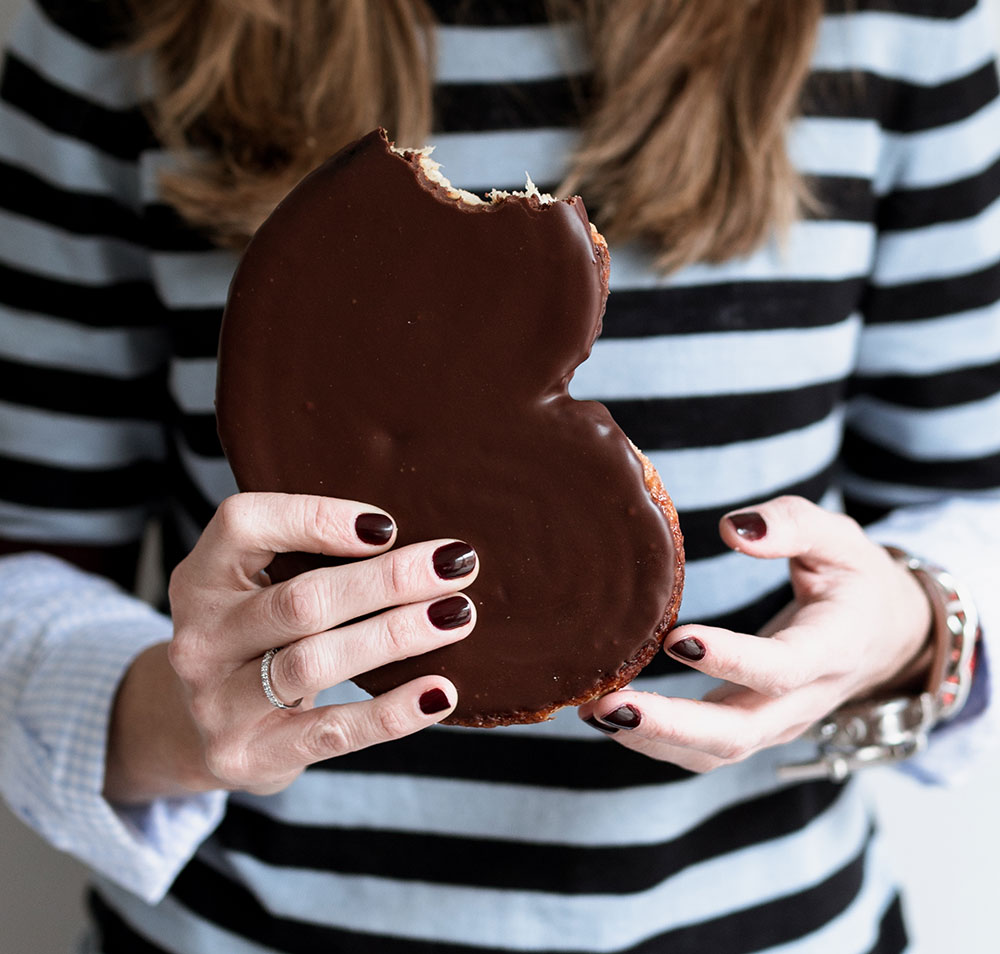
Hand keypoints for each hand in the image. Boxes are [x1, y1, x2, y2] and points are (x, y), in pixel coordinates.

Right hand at [104, 492, 477, 800]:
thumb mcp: (256, 591)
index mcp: (202, 576)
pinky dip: (392, 712)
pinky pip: (333, 730)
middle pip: (302, 599)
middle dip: (388, 579)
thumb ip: (308, 561)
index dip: (318, 517)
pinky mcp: (249, 754)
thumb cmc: (255, 642)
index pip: (246, 523)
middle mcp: (201, 637)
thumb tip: (421, 545)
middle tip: (455, 565)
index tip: (388, 525)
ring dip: (397, 635)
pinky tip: (439, 692)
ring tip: (456, 616)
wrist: (200, 735)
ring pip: (317, 661)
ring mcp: (218, 702)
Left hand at [578, 495, 931, 771]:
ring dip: (652, 739)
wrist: (886, 636)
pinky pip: (706, 749)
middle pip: (739, 732)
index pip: (782, 667)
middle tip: (607, 705)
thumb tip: (733, 529)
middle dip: (670, 725)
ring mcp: (779, 722)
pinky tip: (610, 716)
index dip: (731, 660)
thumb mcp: (838, 538)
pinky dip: (656, 741)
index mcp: (833, 648)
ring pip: (717, 752)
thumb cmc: (855, 579)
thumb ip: (791, 525)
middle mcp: (805, 698)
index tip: (675, 638)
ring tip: (593, 710)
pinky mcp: (754, 726)